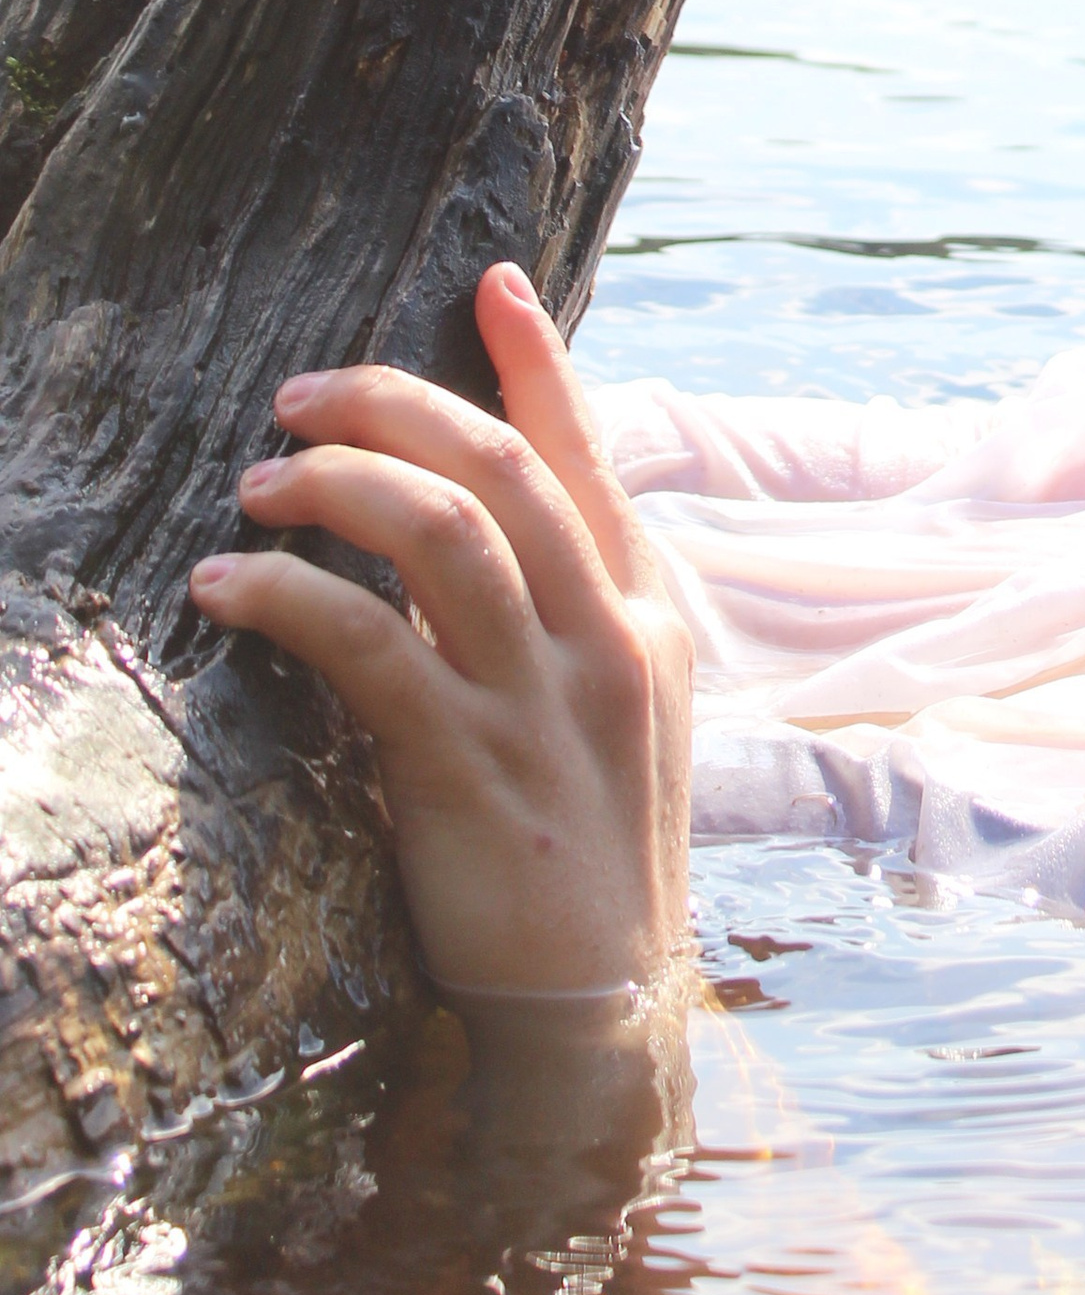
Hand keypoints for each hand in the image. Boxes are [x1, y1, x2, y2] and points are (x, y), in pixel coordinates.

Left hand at [189, 265, 691, 1010]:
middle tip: (299, 392)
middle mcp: (605, 638)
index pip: (587, 456)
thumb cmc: (585, 860)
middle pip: (503, 468)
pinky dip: (291, 595)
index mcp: (644, 615)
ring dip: (339, 485)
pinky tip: (230, 588)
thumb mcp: (610, 718)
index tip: (491, 282)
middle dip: (396, 404)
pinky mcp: (468, 771)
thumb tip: (472, 531)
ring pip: (444, 532)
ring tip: (257, 481)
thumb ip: (563, 621)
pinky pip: (370, 645)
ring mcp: (543, 703)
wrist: (601, 1013)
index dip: (538, 361)